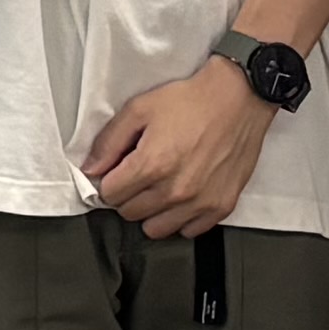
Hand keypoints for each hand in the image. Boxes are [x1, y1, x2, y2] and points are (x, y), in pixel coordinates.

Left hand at [83, 62, 276, 242]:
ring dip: (151, 211)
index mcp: (151, 165)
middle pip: (130, 213)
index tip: (117, 171)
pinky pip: (188, 231)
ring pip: (156, 229)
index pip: (110, 195)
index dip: (109, 180)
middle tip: (138, 174)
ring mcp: (199, 202)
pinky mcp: (221, 207)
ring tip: (158, 187)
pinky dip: (180, 218)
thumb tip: (91, 168)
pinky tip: (182, 196)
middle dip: (127, 194)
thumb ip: (109, 142)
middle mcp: (175, 190)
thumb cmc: (190, 100)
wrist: (238, 98)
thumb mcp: (139, 109)